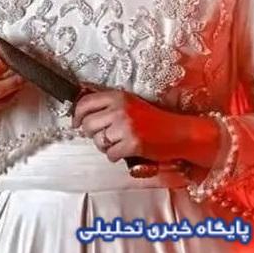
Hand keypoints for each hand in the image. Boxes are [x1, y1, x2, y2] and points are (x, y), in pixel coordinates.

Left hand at [72, 89, 219, 166]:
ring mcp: (126, 126)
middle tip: (104, 137)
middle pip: (88, 124)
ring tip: (116, 144)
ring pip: (98, 140)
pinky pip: (110, 154)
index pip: (85, 103)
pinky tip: (124, 151)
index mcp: (117, 96)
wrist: (178, 132)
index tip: (76, 123)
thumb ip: (108, 106)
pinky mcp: (132, 143)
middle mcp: (119, 109)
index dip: (76, 115)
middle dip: (92, 134)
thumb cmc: (153, 120)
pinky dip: (114, 156)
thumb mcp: (129, 104)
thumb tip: (82, 115)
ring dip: (104, 146)